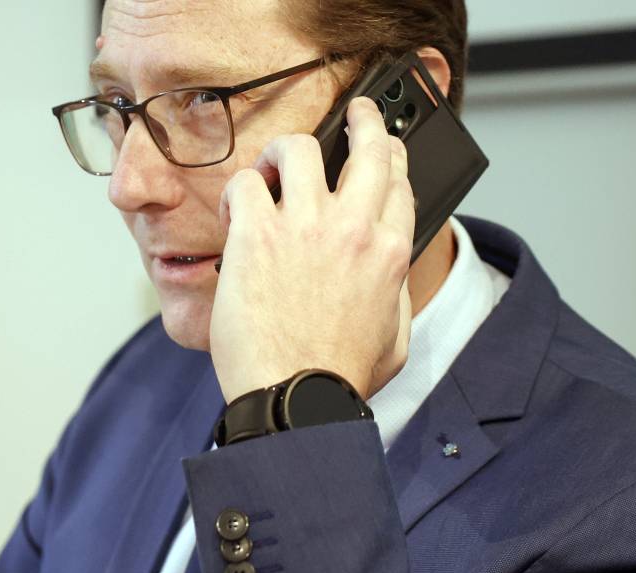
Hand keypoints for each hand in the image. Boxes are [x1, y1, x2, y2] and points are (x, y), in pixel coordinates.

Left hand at [210, 97, 413, 401]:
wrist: (295, 397)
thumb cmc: (337, 377)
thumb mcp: (395, 336)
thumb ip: (395, 293)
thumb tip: (388, 273)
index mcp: (389, 251)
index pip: (398, 182)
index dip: (390, 158)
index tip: (381, 150)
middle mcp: (353, 228)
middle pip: (369, 146)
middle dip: (363, 120)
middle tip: (354, 112)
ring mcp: (303, 227)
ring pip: (299, 148)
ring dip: (285, 150)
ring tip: (272, 166)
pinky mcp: (256, 235)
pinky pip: (245, 183)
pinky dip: (240, 189)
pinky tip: (237, 209)